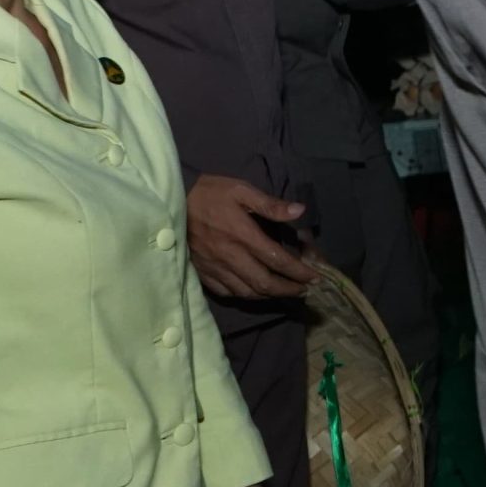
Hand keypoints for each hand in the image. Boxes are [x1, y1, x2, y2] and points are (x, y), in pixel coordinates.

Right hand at [185, 175, 316, 299]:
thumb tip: (299, 211)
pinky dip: (245, 295)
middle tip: (304, 290)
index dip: (299, 272)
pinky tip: (255, 291)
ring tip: (285, 292)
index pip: (277, 260)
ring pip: (246, 292)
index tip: (315, 277)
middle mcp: (230, 257)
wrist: (171, 203)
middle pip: (264, 283)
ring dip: (269, 295)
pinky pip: (227, 292)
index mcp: (243, 236)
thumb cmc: (210, 194)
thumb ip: (270, 204)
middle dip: (288, 289)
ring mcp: (215, 268)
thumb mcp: (241, 190)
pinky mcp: (202, 273)